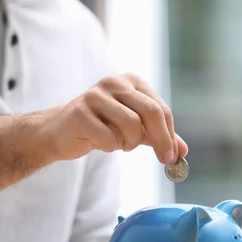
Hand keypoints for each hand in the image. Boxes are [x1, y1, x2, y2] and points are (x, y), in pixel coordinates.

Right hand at [47, 73, 187, 163]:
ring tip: (119, 143)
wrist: (59, 131)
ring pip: (132, 126)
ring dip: (129, 143)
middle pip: (151, 113)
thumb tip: (182, 152)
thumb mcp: (134, 129)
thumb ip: (158, 137)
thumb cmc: (101, 127)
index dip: (170, 135)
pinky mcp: (80, 112)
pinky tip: (99, 141)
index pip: (161, 108)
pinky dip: (109, 147)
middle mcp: (115, 82)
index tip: (172, 156)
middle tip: (165, 160)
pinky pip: (109, 138)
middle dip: (162, 141)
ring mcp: (96, 95)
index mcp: (132, 81)